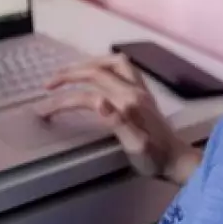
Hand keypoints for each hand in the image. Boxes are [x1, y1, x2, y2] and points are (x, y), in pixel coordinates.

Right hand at [36, 54, 200, 184]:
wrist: (179, 161)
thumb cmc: (154, 160)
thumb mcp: (135, 147)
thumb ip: (118, 123)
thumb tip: (98, 103)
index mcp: (128, 104)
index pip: (87, 95)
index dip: (62, 101)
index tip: (43, 111)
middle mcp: (133, 90)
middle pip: (96, 71)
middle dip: (68, 75)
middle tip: (47, 85)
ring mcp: (140, 89)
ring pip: (111, 62)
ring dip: (86, 63)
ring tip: (68, 72)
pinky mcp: (143, 92)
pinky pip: (122, 66)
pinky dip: (103, 63)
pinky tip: (95, 72)